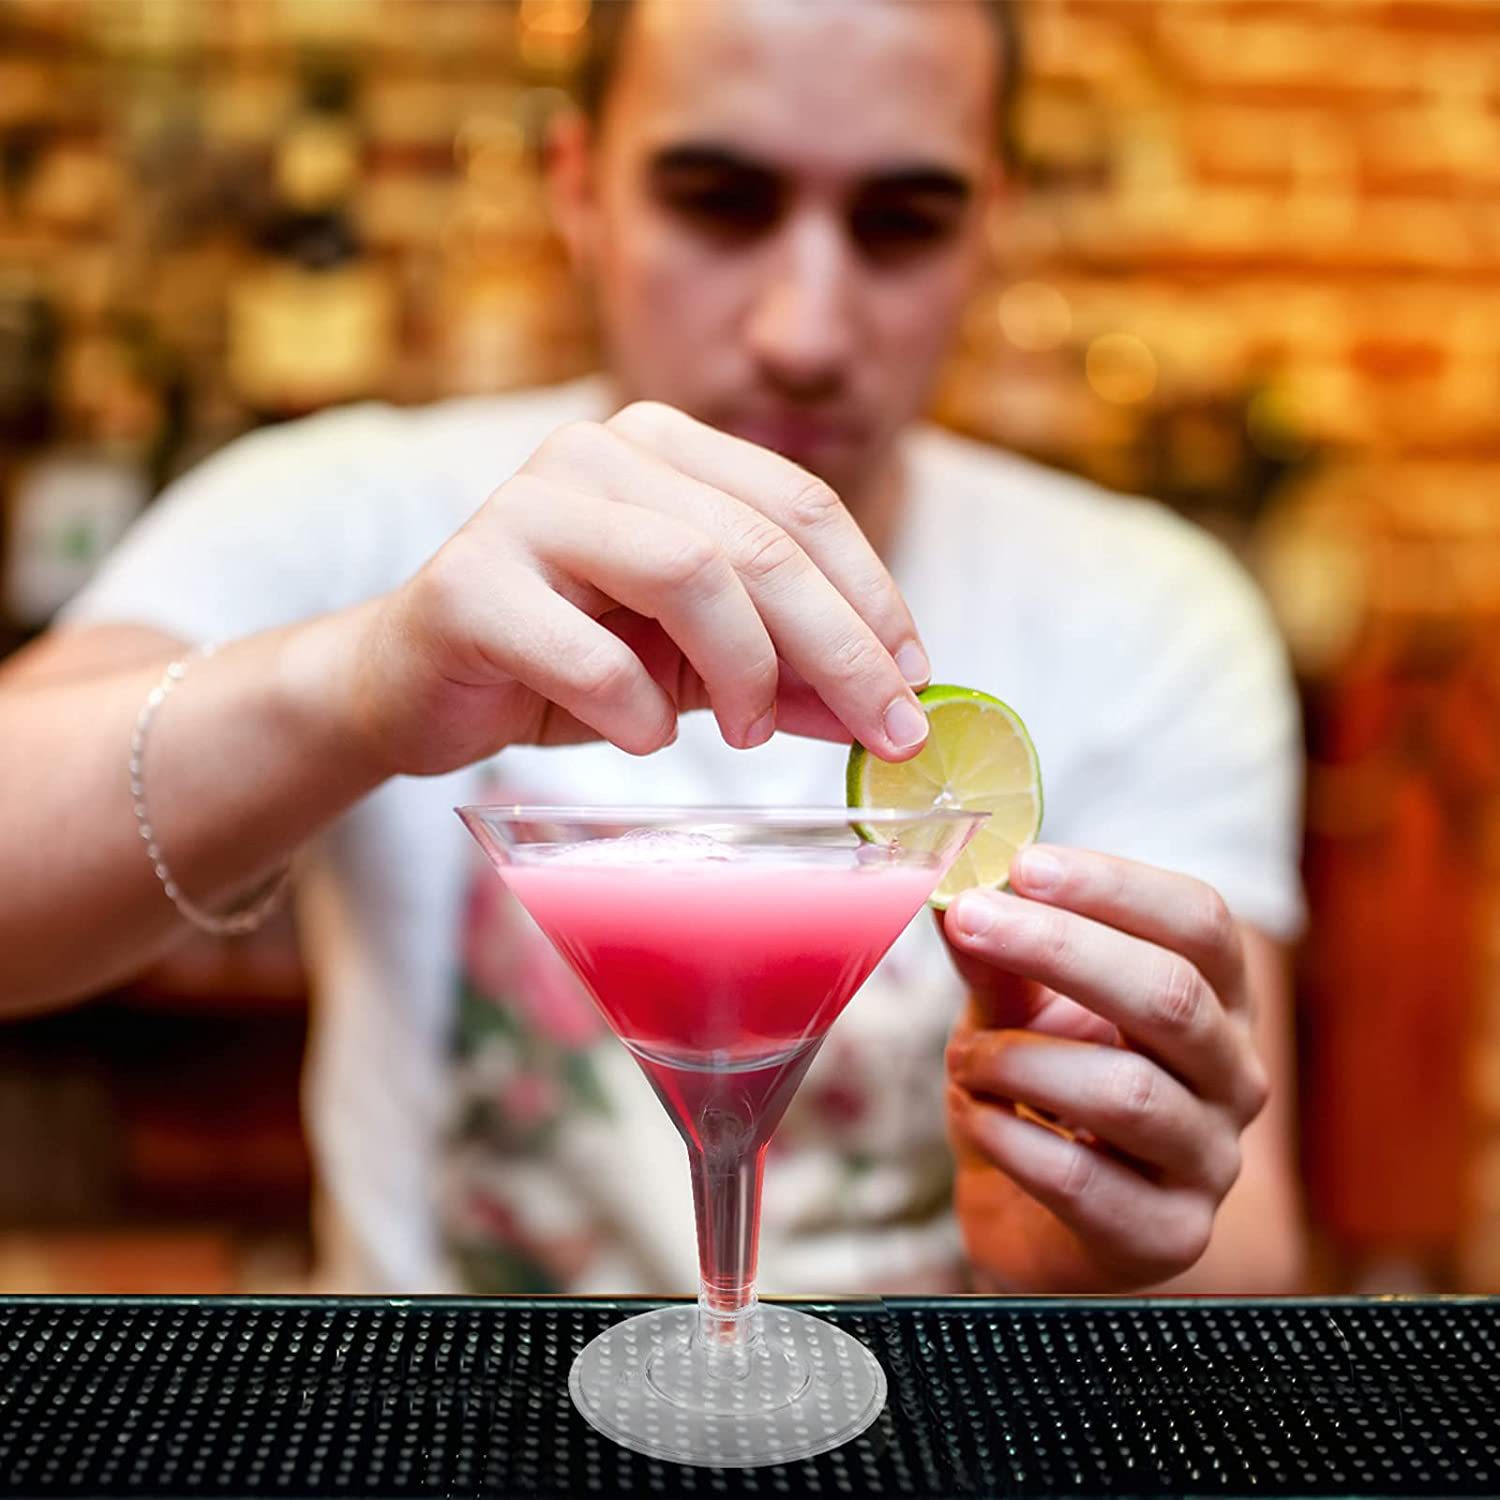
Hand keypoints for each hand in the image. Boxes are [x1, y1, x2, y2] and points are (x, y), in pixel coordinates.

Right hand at [344, 401, 931, 776]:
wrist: (410, 686)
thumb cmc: (565, 662)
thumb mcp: (695, 663)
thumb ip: (788, 672)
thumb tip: (893, 708)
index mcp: (660, 449)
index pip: (801, 506)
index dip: (873, 596)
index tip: (916, 681)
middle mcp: (595, 456)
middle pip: (759, 543)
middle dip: (842, 647)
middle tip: (887, 731)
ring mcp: (525, 509)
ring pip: (690, 572)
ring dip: (746, 672)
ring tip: (751, 736)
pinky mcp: (468, 585)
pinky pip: (592, 656)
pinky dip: (639, 713)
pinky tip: (643, 738)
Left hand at [940, 844, 1270, 1288]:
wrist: (1031, 1219)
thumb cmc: (1036, 1092)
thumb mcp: (1012, 1008)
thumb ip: (995, 956)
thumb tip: (954, 888)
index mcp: (1216, 998)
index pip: (1200, 921)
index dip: (1114, 886)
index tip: (1024, 865)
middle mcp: (1233, 1074)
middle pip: (1171, 995)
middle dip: (1059, 948)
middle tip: (970, 919)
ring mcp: (1210, 1160)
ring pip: (1126, 1091)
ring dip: (1018, 1060)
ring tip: (964, 1060)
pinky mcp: (1169, 1236)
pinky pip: (1082, 1179)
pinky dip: (1008, 1138)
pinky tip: (977, 1118)